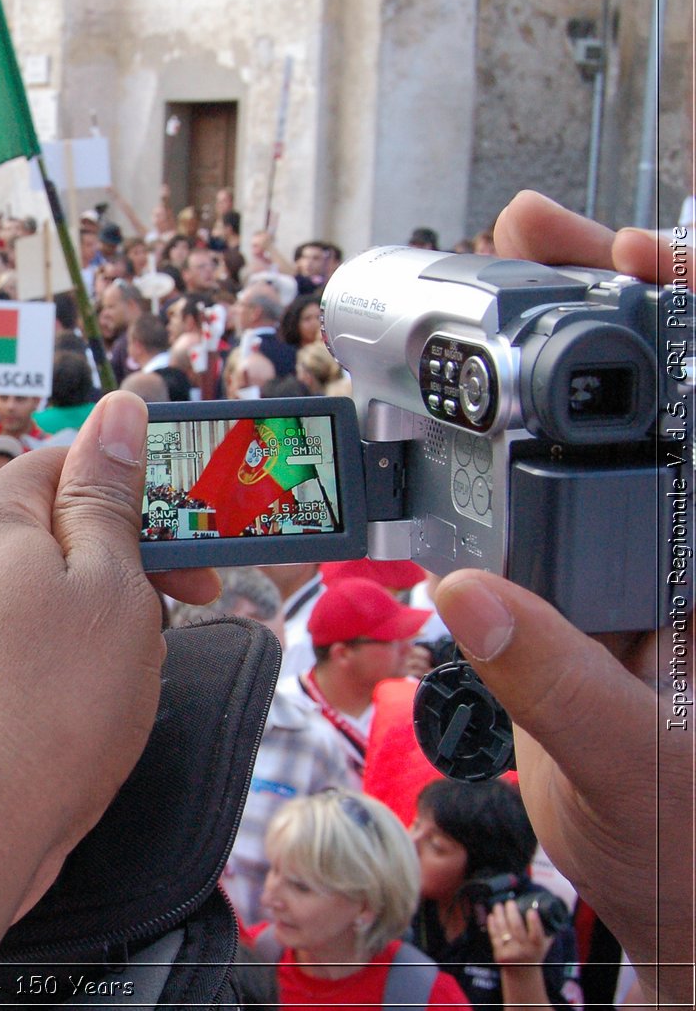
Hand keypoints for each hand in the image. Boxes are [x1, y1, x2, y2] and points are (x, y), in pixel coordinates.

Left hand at [0, 392, 217, 971]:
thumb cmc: (41, 710)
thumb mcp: (110, 585)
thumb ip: (111, 497)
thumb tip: (118, 408)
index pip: (71, 460)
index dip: (145, 485)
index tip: (199, 527)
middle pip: (52, 533)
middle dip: (128, 562)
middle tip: (192, 601)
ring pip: (33, 602)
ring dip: (95, 624)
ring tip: (131, 672)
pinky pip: (4, 657)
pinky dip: (51, 673)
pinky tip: (77, 718)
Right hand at [433, 189, 688, 1005]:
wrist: (671, 893)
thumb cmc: (687, 837)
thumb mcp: (632, 765)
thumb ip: (557, 682)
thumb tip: (468, 591)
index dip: (690, 316)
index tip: (633, 256)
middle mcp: (681, 540)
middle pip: (663, 387)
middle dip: (608, 292)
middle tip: (534, 229)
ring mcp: (630, 557)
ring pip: (593, 426)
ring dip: (544, 346)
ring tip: (490, 279)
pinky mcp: (573, 582)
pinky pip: (530, 490)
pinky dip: (488, 437)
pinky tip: (451, 402)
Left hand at [486, 899, 551, 966]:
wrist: (522, 974)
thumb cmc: (534, 954)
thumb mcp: (544, 945)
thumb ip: (547, 931)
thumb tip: (549, 911)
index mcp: (537, 947)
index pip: (536, 934)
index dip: (534, 922)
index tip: (531, 910)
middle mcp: (524, 950)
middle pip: (517, 928)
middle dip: (512, 912)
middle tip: (510, 902)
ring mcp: (511, 952)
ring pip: (503, 929)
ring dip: (500, 915)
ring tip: (499, 905)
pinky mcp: (499, 953)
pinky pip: (494, 936)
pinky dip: (492, 924)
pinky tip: (492, 915)